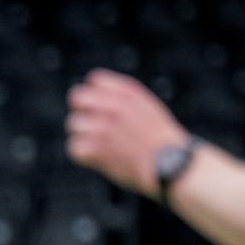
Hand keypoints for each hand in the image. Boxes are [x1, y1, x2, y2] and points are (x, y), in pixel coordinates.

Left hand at [65, 69, 191, 197]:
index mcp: (128, 93)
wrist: (171, 164)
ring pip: (73, 124)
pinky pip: (73, 148)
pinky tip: (95, 157)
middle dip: (81, 111)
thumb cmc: (160, 140)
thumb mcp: (148, 107)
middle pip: (76, 98)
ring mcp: (103, 128)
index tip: (97, 107)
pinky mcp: (97, 150)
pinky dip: (82, 154)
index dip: (92, 94)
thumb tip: (95, 96)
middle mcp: (113, 107)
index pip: (94, 79)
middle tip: (90, 125)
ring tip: (98, 145)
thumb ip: (124, 99)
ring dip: (82, 135)